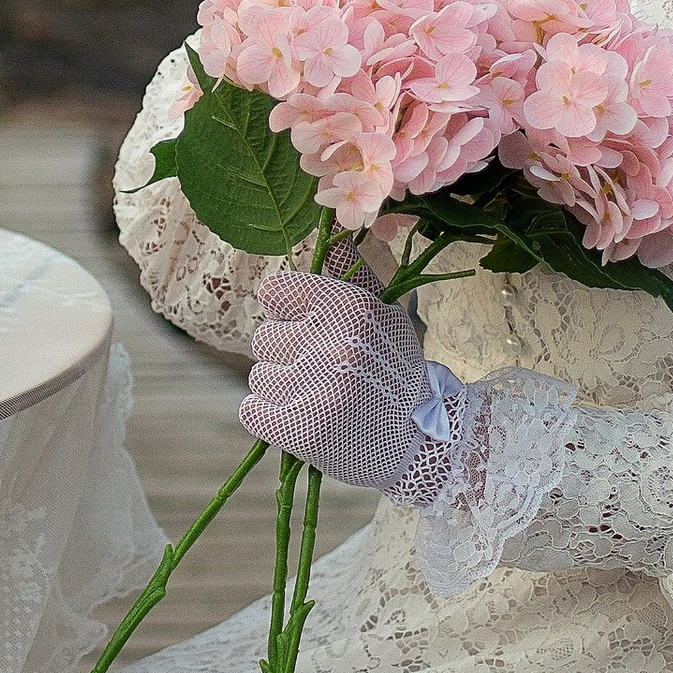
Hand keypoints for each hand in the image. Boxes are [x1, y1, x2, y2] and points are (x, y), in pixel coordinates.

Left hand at [240, 265, 434, 494]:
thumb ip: (351, 275)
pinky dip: (269, 418)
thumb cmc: (396, 372)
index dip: (285, 312)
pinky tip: (303, 419)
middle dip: (287, 357)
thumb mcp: (384, 315)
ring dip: (281, 390)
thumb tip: (331, 230)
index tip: (305, 329)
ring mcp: (317, 388)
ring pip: (258, 376)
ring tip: (319, 399)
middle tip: (323, 374)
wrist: (422, 442)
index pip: (273, 292)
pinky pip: (251, 411)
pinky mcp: (303, 429)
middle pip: (263, 338)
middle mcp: (333, 343)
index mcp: (350, 308)